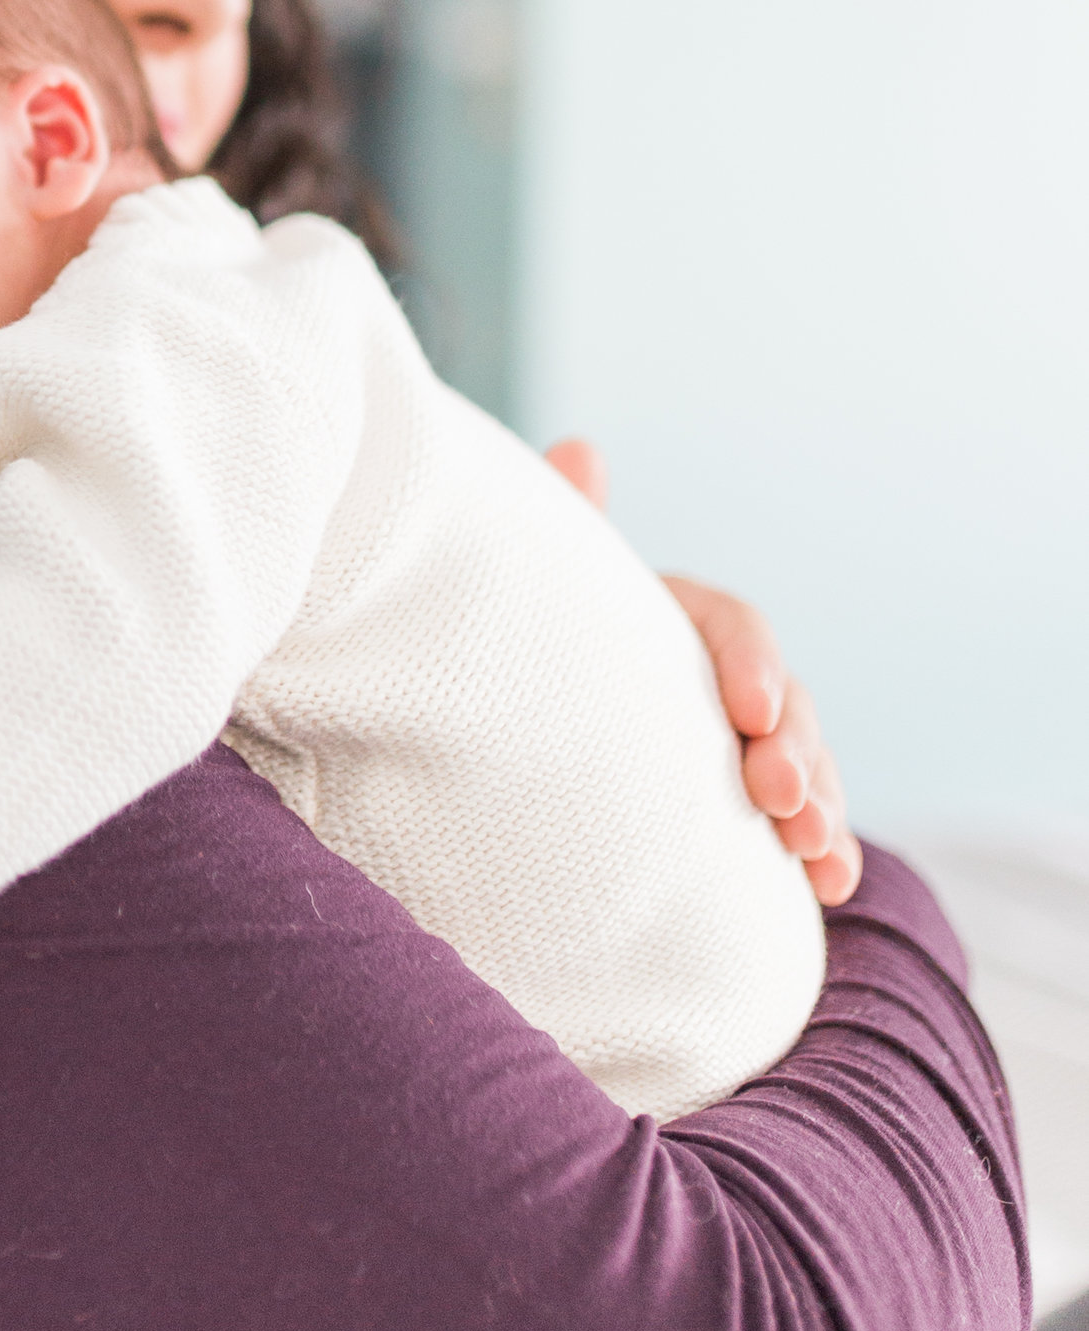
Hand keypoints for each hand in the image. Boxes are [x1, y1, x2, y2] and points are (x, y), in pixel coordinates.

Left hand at [543, 440, 861, 908]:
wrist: (502, 743)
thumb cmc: (529, 649)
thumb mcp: (549, 597)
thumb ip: (570, 534)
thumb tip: (579, 446)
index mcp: (675, 616)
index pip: (732, 628)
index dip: (751, 666)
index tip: (750, 713)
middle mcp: (719, 675)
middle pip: (781, 702)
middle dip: (794, 751)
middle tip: (781, 804)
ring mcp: (739, 742)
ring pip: (802, 765)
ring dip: (820, 806)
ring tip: (817, 856)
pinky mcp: (744, 806)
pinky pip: (798, 823)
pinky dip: (821, 852)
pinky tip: (829, 884)